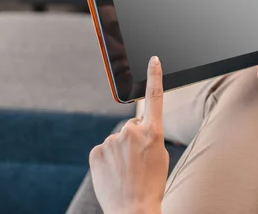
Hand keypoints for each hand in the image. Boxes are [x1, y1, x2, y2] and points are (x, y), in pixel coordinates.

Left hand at [90, 56, 168, 213]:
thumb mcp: (161, 156)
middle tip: (137, 161)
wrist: (132, 210)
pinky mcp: (96, 152)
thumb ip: (150, 137)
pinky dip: (108, 160)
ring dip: (120, 152)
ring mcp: (112, 141)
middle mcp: (132, 132)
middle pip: (132, 126)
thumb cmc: (151, 185)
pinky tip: (114, 173)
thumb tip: (135, 130)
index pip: (155, 98)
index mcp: (153, 132)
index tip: (154, 60)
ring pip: (117, 140)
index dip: (155, 76)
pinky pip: (104, 150)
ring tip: (126, 171)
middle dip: (134, 139)